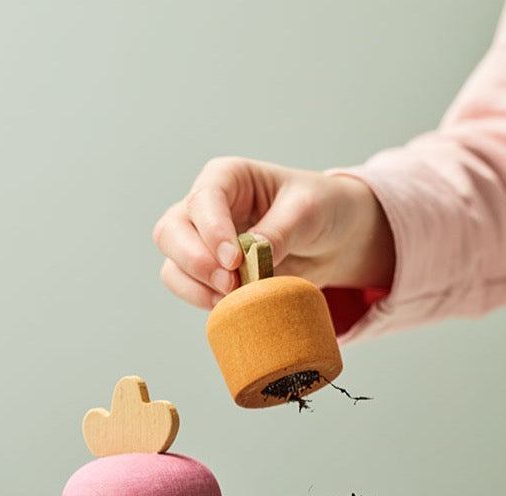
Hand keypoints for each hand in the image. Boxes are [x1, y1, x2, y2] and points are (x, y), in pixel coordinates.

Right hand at [153, 156, 394, 308]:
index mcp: (227, 178)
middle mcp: (205, 208)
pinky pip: (189, 289)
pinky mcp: (208, 274)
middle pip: (170, 232)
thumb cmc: (321, 209)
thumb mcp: (308, 211)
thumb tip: (249, 259)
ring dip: (197, 287)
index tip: (233, 260)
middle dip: (194, 261)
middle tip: (229, 283)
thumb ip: (278, 231)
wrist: (335, 239)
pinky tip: (232, 305)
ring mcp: (201, 243)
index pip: (203, 199)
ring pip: (172, 265)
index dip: (211, 230)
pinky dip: (204, 301)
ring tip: (234, 297)